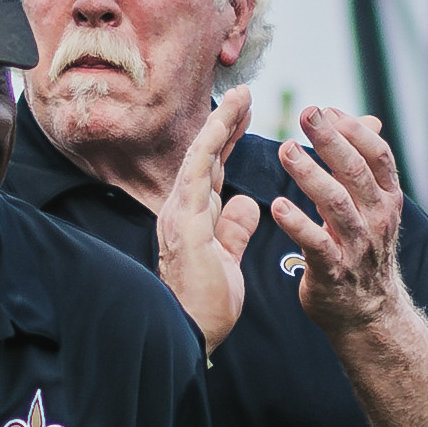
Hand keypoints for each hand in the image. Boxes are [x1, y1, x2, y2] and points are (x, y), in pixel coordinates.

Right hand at [147, 90, 248, 351]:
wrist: (191, 334)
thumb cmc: (206, 305)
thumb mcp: (228, 259)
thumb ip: (233, 229)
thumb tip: (247, 203)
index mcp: (194, 218)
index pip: (212, 170)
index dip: (227, 140)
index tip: (245, 114)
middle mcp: (182, 210)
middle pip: (205, 156)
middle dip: (224, 122)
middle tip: (244, 92)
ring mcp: (180, 215)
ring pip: (199, 157)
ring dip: (218, 124)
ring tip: (239, 96)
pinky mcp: (184, 223)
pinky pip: (196, 175)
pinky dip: (209, 146)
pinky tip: (222, 124)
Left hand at [263, 102, 410, 338]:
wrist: (368, 315)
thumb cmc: (362, 252)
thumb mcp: (373, 208)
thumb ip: (365, 167)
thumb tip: (367, 120)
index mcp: (387, 200)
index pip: (378, 155)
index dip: (354, 129)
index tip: (327, 108)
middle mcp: (377, 220)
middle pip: (355, 171)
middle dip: (330, 139)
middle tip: (306, 112)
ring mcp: (358, 247)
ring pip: (336, 203)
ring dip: (310, 174)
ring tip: (285, 150)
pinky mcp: (334, 272)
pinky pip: (316, 244)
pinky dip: (297, 224)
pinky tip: (278, 206)